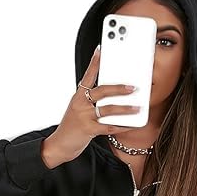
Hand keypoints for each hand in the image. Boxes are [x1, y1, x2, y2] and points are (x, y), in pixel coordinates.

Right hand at [43, 45, 140, 165]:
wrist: (59, 145)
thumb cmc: (71, 128)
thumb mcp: (78, 110)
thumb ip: (91, 103)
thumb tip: (113, 99)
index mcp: (78, 96)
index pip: (87, 76)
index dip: (94, 63)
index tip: (101, 50)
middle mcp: (80, 104)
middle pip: (101, 91)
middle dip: (119, 88)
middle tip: (133, 87)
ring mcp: (84, 117)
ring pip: (108, 109)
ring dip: (125, 109)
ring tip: (137, 108)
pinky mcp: (88, 130)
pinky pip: (109, 127)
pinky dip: (121, 126)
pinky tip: (130, 125)